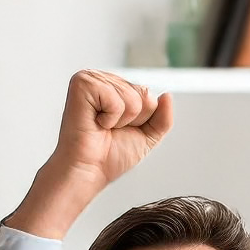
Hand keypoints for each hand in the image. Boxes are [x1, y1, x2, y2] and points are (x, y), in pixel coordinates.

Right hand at [50, 70, 172, 191]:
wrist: (89, 171)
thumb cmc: (110, 156)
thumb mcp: (146, 137)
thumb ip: (162, 118)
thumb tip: (167, 95)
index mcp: (116, 87)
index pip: (148, 96)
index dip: (141, 120)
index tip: (120, 130)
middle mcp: (104, 79)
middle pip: (144, 94)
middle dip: (133, 120)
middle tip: (111, 130)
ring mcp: (91, 78)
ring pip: (132, 96)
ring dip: (121, 120)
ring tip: (102, 126)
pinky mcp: (82, 83)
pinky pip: (115, 99)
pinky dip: (110, 118)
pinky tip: (95, 122)